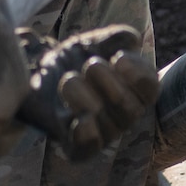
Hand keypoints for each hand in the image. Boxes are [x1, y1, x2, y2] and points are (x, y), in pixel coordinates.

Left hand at [16, 25, 159, 160]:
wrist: (36, 76)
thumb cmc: (73, 60)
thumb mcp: (93, 42)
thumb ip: (115, 38)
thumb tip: (132, 39)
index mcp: (133, 90)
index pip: (150, 88)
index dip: (139, 74)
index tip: (119, 58)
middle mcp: (123, 115)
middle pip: (131, 108)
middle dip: (109, 83)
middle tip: (90, 65)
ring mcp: (102, 133)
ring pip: (107, 125)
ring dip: (86, 98)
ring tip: (69, 79)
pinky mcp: (78, 147)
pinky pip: (89, 147)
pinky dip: (85, 133)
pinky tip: (76, 119)